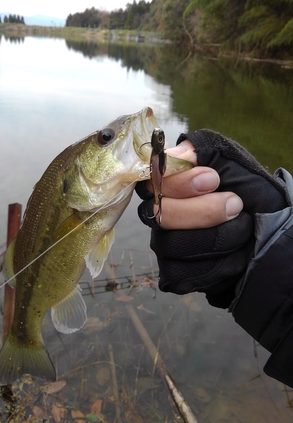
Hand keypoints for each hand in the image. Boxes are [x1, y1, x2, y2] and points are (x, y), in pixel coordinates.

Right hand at [136, 130, 287, 307]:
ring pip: (172, 243)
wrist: (271, 238)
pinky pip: (182, 270)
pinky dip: (217, 263)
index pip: (152, 178)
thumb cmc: (253, 199)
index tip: (213, 180)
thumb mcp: (238, 167)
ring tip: (242, 227)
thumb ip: (209, 152)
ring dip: (217, 237)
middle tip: (235, 204)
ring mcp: (163, 242)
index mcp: (170, 181)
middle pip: (159, 213)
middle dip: (203, 211)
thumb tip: (180, 152)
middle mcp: (159, 210)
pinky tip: (233, 253)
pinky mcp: (173, 271)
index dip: (179, 182)